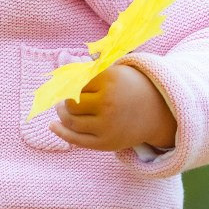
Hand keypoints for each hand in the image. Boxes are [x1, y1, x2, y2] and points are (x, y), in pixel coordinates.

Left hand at [50, 63, 176, 150]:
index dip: (67, 83)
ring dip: (61, 114)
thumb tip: (61, 66)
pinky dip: (61, 132)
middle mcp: (108, 103)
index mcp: (108, 81)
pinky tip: (53, 125)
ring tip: (61, 107)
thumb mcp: (112, 70)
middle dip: (64, 99)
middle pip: (71, 102)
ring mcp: (107, 125)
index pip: (75, 82)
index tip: (64, 82)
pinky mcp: (106, 142)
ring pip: (71, 120)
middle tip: (62, 96)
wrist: (156, 111)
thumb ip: (88, 68)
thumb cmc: (128, 86)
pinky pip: (77, 139)